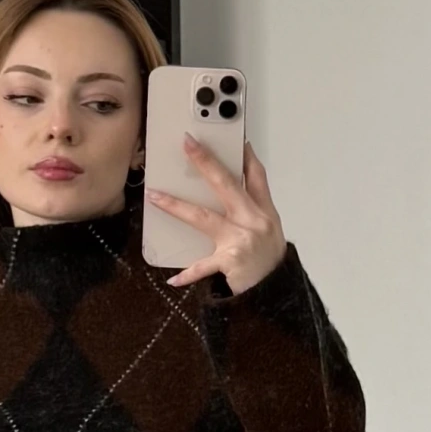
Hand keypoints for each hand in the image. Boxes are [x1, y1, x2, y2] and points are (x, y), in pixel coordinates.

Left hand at [149, 135, 287, 292]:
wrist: (276, 293)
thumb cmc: (269, 263)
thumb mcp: (271, 232)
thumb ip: (253, 211)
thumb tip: (230, 194)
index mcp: (265, 212)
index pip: (256, 176)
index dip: (245, 155)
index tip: (235, 138)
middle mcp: (254, 221)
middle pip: (226, 184)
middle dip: (206, 161)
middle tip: (188, 143)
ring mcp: (242, 240)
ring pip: (204, 217)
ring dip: (176, 205)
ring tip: (154, 196)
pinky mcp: (231, 261)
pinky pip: (203, 266)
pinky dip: (188, 273)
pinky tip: (172, 278)